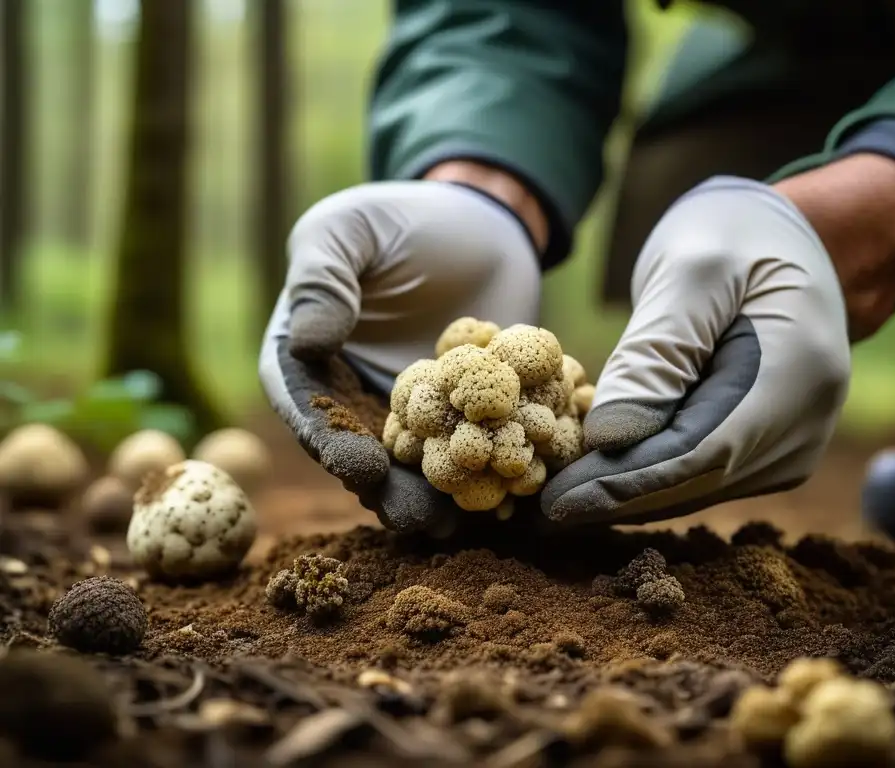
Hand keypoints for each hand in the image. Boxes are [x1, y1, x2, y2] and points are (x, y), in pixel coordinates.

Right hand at [258, 181, 540, 533]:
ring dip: (432, 492)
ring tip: (458, 522)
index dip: (330, 441)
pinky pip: (464, 445)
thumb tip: (306, 341)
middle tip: (416, 517)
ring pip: (412, 460)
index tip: (359, 468)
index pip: (308, 406)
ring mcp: (406, 410)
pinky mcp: (457, 413)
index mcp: (307, 357)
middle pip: (360, 448)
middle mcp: (351, 393)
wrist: (481, 225)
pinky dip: (481, 469)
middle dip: (386, 488)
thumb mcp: (350, 229)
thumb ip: (323, 277)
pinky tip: (503, 495)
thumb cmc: (403, 219)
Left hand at [541, 177, 850, 525]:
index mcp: (794, 375)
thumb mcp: (692, 270)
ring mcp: (791, 443)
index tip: (556, 499)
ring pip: (696, 487)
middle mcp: (803, 425)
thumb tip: (609, 440)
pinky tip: (598, 476)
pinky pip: (702, 474)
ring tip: (555, 497)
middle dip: (614, 497)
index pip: (699, 452)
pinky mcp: (771, 450)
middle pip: (696, 481)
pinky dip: (649, 477)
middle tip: (537, 510)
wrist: (797, 241)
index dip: (624, 483)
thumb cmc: (735, 236)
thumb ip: (654, 354)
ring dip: (626, 495)